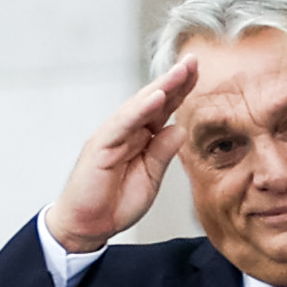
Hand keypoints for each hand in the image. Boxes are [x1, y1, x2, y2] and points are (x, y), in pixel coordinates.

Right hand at [45, 58, 199, 252]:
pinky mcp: (100, 146)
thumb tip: (178, 128)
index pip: (163, 109)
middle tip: (193, 60)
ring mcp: (112, 136)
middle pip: (153, 100)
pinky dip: (139, 110)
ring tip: (180, 72)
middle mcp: (126, 131)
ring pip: (139, 106)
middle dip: (174, 80)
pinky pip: (123, 124)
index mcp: (140, 137)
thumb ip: (162, 153)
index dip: (181, 91)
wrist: (88, 226)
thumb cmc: (114, 203)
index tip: (199, 73)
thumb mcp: (150, 177)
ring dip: (160, 87)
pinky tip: (156, 97)